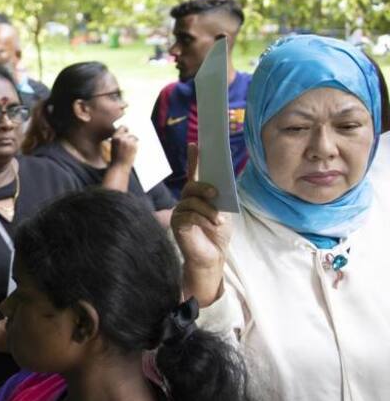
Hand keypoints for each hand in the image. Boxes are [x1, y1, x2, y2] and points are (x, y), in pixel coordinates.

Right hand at [108, 126, 138, 167]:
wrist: (119, 166)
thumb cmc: (116, 157)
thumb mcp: (114, 146)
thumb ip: (119, 139)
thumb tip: (128, 132)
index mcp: (115, 137)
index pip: (122, 127)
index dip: (126, 129)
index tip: (127, 131)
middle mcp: (121, 138)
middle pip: (129, 132)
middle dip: (130, 137)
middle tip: (128, 144)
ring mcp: (128, 142)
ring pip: (134, 137)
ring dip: (133, 141)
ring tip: (129, 149)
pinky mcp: (134, 145)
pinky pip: (136, 142)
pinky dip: (135, 146)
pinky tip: (131, 151)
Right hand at [171, 144, 232, 267]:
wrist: (212, 256)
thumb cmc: (217, 235)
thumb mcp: (222, 212)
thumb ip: (217, 199)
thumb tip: (215, 188)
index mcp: (197, 196)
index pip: (194, 174)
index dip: (194, 159)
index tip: (195, 144)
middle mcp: (185, 201)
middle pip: (191, 185)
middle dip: (203, 187)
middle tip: (215, 194)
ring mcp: (179, 212)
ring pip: (191, 201)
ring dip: (208, 210)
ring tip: (218, 221)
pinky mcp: (176, 224)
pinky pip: (189, 215)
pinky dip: (203, 219)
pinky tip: (212, 225)